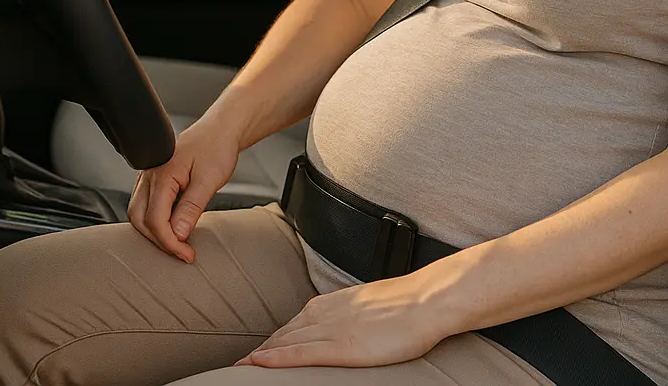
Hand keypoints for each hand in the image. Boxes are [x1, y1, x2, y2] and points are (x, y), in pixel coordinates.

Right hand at [127, 113, 241, 262]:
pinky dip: (156, 220)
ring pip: (139, 213)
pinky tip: (173, 226)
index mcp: (162, 174)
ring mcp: (148, 176)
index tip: (186, 254)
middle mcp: (149, 175)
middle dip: (159, 240)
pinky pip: (146, 204)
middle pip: (140, 220)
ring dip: (155, 232)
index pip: (154, 219)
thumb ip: (191, 207)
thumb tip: (177, 235)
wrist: (221, 129)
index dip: (169, 242)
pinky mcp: (154, 179)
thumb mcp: (209, 179)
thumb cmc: (217, 147)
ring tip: (178, 242)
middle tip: (182, 252)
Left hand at [235, 272, 455, 368]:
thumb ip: (354, 314)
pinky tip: (259, 365)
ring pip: (286, 342)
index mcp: (335, 302)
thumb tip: (349, 327)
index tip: (258, 352)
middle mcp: (328, 312)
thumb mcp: (373, 306)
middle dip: (261, 350)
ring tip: (240, 369)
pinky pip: (302, 353)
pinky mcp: (343, 346)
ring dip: (261, 356)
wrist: (427, 299)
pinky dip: (277, 359)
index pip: (295, 323)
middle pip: (285, 332)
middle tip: (239, 366)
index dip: (274, 340)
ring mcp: (334, 329)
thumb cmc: (408, 304)